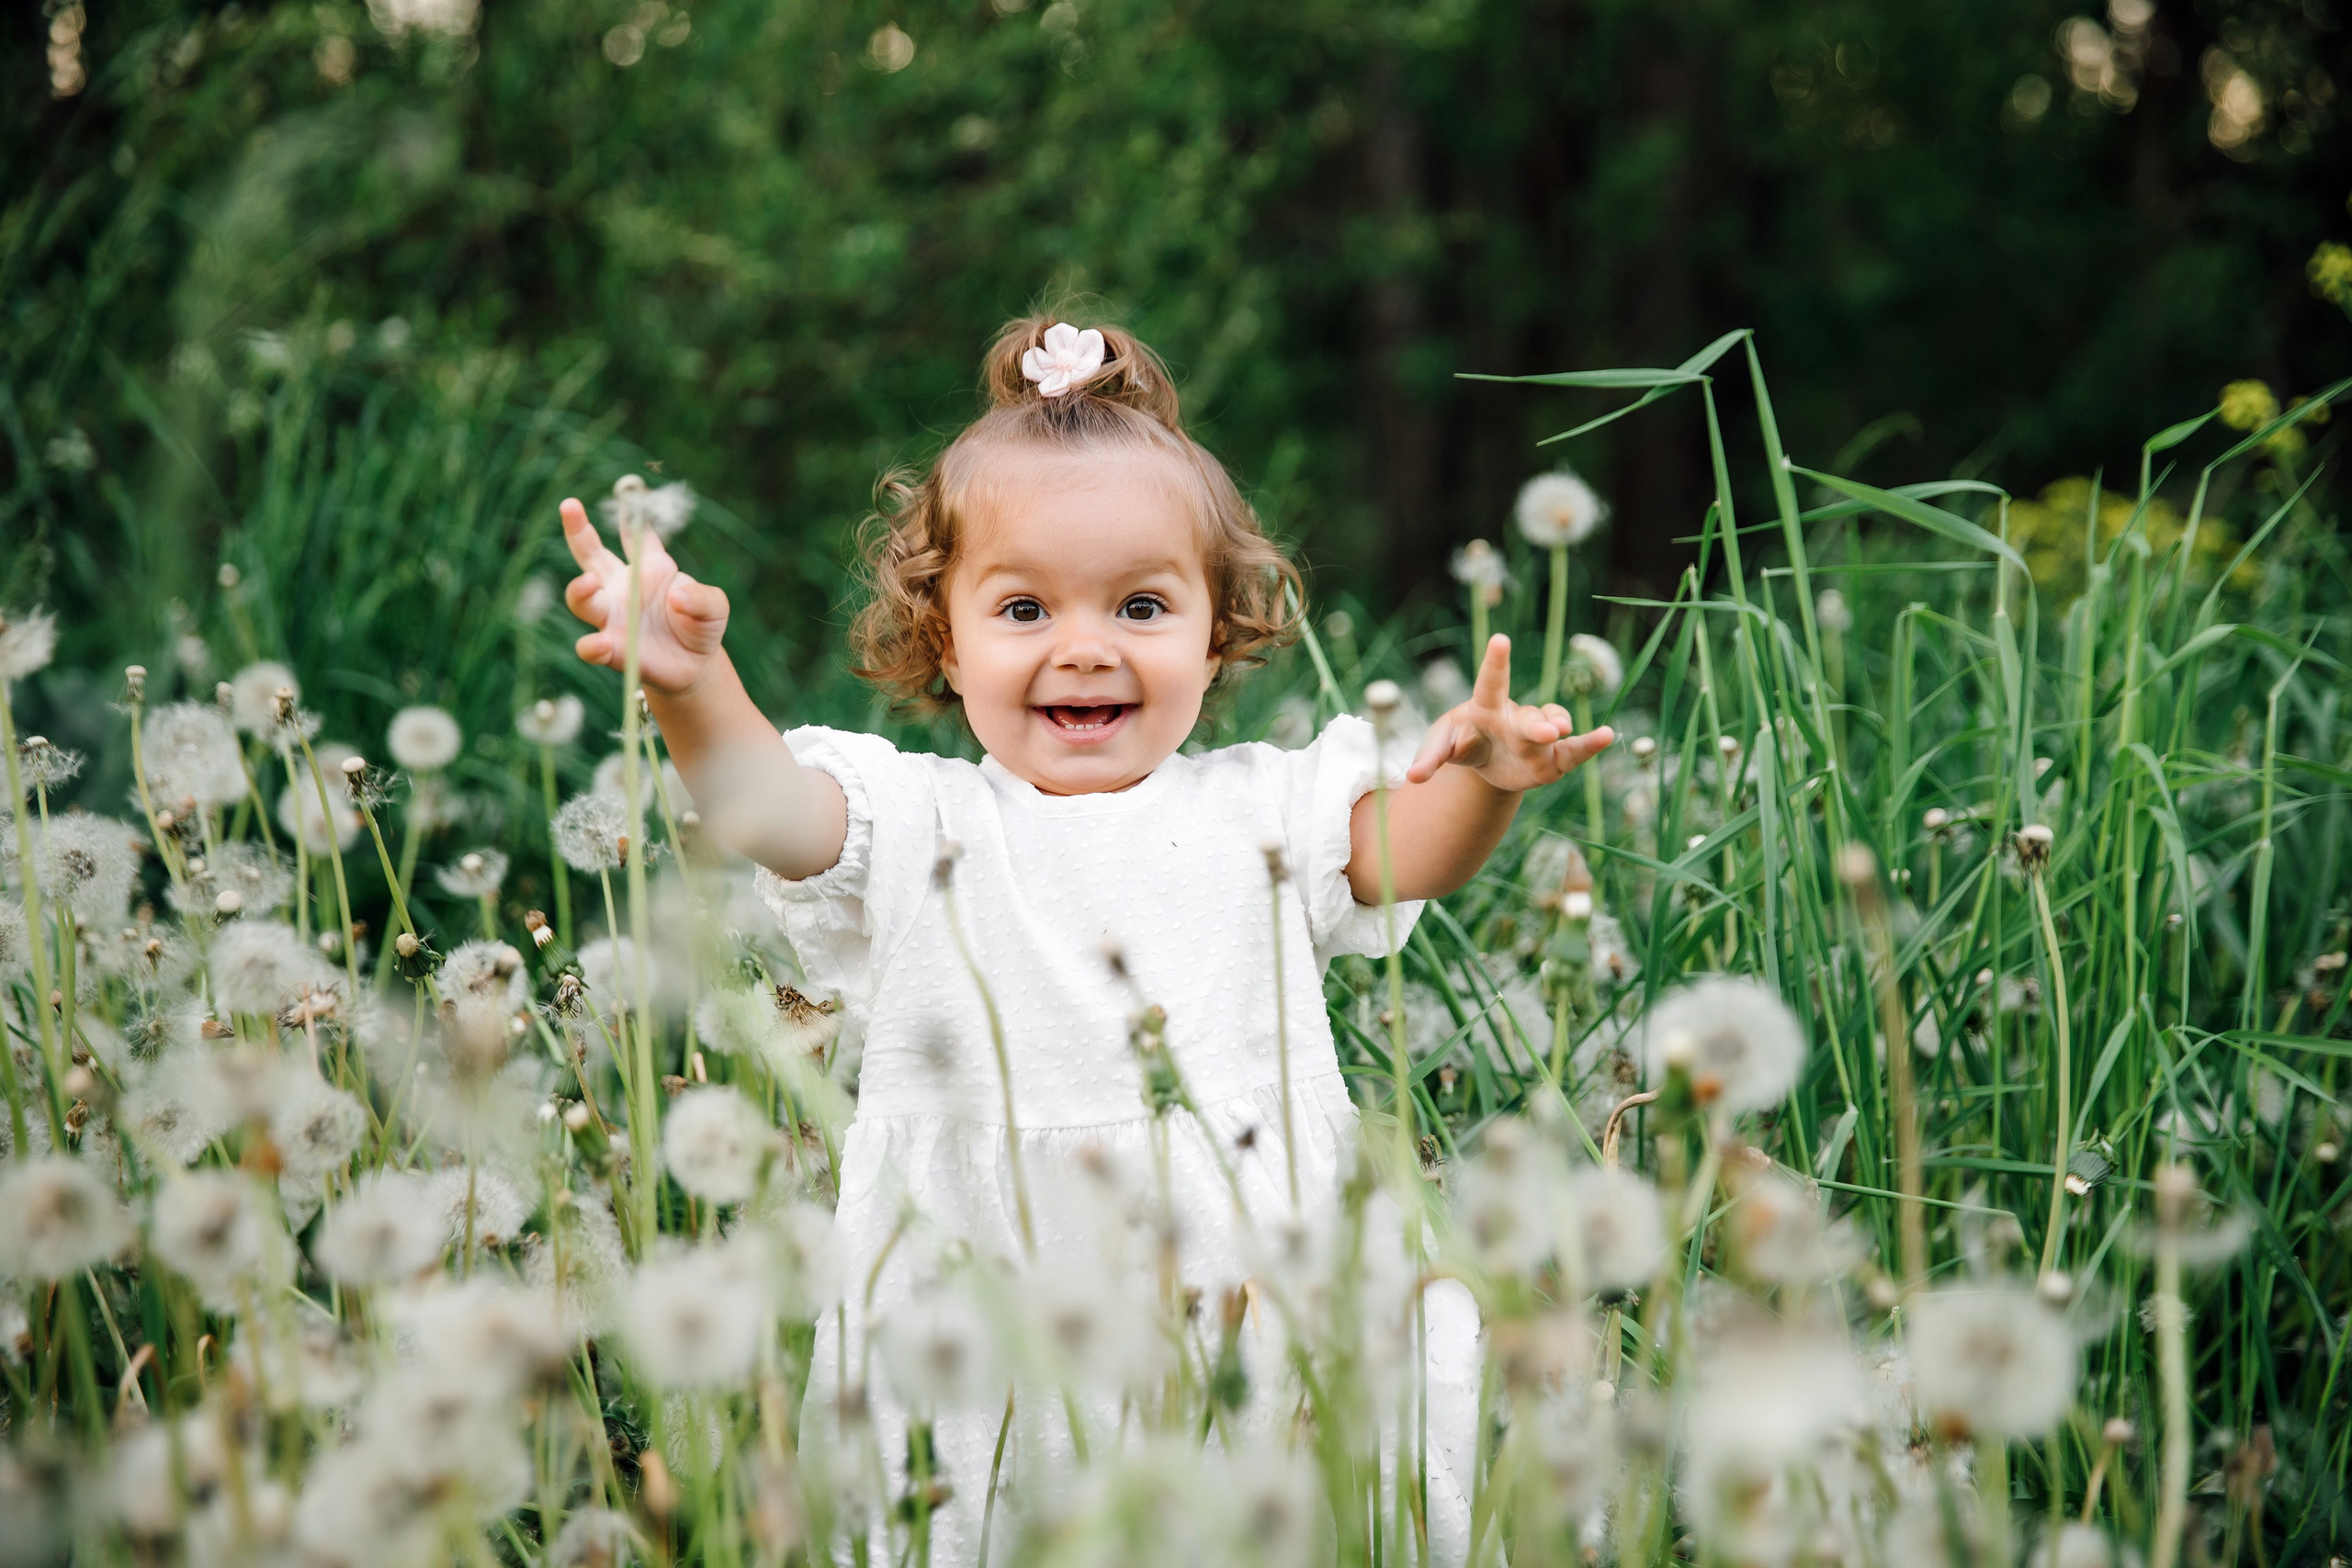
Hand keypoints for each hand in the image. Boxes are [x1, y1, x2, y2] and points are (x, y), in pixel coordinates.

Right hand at [561, 498, 730, 694]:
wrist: (697, 665)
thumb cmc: (701, 625)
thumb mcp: (715, 607)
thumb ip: (702, 598)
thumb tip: (677, 597)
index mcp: (648, 566)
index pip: (635, 535)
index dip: (631, 515)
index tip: (630, 495)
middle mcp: (621, 586)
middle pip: (590, 554)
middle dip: (577, 529)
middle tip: (569, 506)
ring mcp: (612, 617)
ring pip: (582, 598)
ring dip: (581, 590)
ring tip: (589, 584)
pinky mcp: (611, 650)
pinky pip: (590, 647)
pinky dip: (592, 645)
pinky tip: (602, 643)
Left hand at [1405, 634, 1613, 790]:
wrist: (1487, 762)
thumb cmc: (1463, 742)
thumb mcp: (1442, 745)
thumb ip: (1430, 756)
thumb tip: (1413, 777)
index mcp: (1485, 708)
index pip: (1489, 684)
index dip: (1495, 663)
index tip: (1500, 640)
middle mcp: (1515, 718)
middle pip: (1527, 718)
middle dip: (1538, 724)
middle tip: (1549, 729)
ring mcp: (1537, 738)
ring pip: (1551, 730)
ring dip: (1557, 731)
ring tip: (1560, 734)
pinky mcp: (1553, 760)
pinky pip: (1574, 752)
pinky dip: (1590, 745)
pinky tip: (1607, 736)